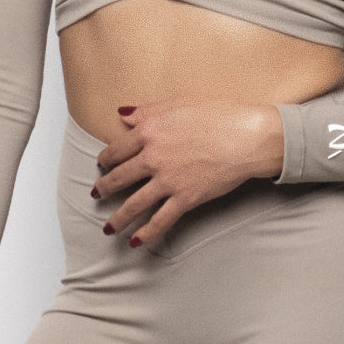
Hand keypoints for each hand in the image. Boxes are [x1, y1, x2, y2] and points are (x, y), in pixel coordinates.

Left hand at [91, 99, 283, 246]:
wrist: (246, 136)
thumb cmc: (219, 114)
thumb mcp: (178, 102)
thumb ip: (147, 110)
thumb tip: (122, 114)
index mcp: (149, 132)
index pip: (117, 149)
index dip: (106, 158)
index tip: (102, 163)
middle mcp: (153, 157)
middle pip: (120, 177)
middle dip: (105, 187)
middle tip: (98, 193)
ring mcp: (168, 180)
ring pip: (134, 204)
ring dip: (118, 217)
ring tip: (108, 226)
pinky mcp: (185, 198)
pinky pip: (161, 220)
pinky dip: (147, 233)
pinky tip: (136, 242)